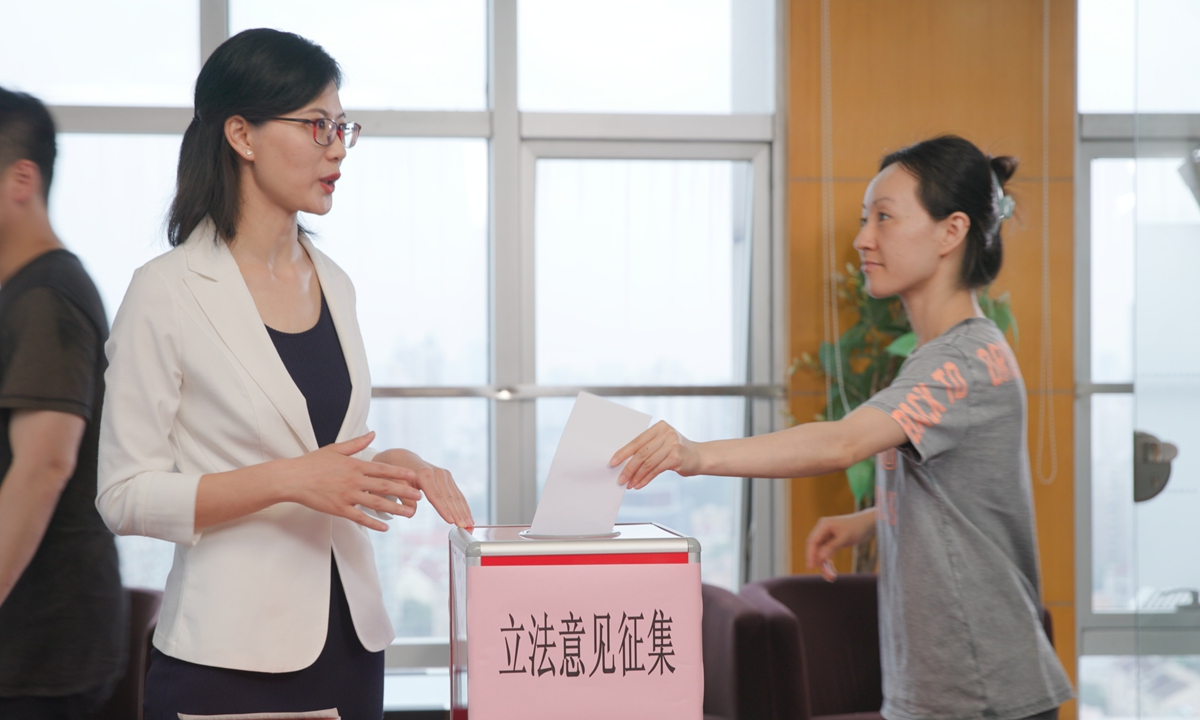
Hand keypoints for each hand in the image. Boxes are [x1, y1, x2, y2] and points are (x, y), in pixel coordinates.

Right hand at [283, 432, 422, 531]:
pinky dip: (373, 523)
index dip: (400, 473)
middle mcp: (353, 480)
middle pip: (384, 486)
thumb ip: (357, 443)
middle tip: (420, 496)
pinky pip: (359, 517)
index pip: (382, 469)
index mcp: (354, 465)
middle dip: (404, 491)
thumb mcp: (336, 449)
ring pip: (375, 503)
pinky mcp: (338, 509)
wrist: (292, 478)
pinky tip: (385, 527)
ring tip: (409, 512)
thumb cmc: (312, 463)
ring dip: (395, 508)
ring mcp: (347, 495)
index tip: (414, 476)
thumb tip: (373, 433)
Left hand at [373, 449, 474, 528]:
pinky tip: (468, 516)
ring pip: (456, 496)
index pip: (436, 496)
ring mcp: (445, 474)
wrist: (403, 459)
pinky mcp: (448, 477)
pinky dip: (464, 506)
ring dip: (464, 511)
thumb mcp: (397, 486)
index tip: (451, 521)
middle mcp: (437, 473)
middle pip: (449, 497)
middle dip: (458, 514)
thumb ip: (404, 499)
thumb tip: (412, 513)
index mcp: (424, 474)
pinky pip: (457, 494)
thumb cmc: (399, 475)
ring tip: (470, 524)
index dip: (444, 510)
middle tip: (464, 527)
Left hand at [610, 421, 701, 489]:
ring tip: (629, 484)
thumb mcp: (662, 444)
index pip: (637, 441)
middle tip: (620, 479)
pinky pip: (656, 470)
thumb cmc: (676, 451)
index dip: (623, 453)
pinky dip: (646, 479)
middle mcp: (666, 433)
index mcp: (659, 427)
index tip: (613, 462)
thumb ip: (646, 449)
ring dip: (636, 476)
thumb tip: (623, 463)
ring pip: (648, 463)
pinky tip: (639, 485)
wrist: (699, 457)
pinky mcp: (676, 457)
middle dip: (628, 468)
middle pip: (641, 453)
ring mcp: (673, 444)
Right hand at [805, 509, 876, 581]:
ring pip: (821, 554)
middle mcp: (823, 530)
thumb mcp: (845, 538)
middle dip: (821, 564)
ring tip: (831, 578)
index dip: (810, 555)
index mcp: (824, 525)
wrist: (869, 523)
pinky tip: (832, 572)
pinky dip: (829, 563)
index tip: (810, 567)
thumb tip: (820, 557)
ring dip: (825, 566)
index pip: (813, 541)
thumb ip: (832, 547)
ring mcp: (827, 536)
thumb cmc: (858, 527)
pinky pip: (827, 554)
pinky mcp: (832, 542)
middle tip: (828, 577)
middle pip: (816, 549)